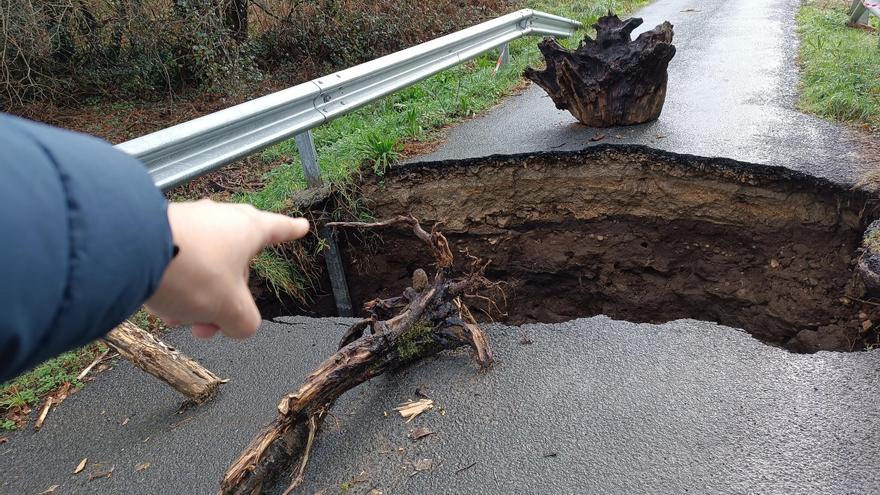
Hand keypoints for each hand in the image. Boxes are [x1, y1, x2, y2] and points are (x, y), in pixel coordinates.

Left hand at [145, 199, 309, 339]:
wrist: (130, 249)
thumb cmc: (192, 270)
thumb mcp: (231, 309)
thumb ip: (245, 322)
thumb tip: (240, 325)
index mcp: (248, 229)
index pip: (278, 228)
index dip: (292, 230)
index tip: (301, 226)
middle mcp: (220, 220)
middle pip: (236, 263)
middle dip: (228, 297)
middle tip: (219, 323)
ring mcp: (189, 223)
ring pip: (204, 268)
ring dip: (198, 299)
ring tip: (182, 320)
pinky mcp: (160, 230)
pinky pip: (178, 264)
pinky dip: (175, 287)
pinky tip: (162, 307)